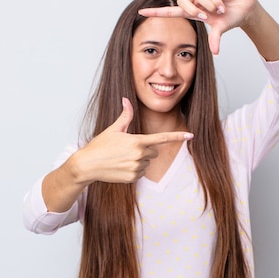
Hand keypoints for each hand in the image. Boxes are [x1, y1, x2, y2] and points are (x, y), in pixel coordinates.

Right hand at [73, 98, 192, 183]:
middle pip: (154, 151)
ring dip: (139, 160)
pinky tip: (122, 167)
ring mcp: (137, 168)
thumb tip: (126, 100)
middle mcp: (139, 155)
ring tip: (122, 158)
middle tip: (128, 149)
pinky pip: (141, 173)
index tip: (190, 135)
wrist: (88, 165)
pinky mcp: (133, 178)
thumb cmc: (100, 145)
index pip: (162, 138)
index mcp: (137, 141)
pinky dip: (134, 170)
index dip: (177, 136)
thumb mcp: (113, 129)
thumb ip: (125, 116)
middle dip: (145, 150)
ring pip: (147, 163)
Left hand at [138, 0, 259, 54]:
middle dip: (193, 10)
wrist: (245, 9)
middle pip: (182, 2)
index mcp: (193, 11)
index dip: (157, 12)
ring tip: (220, 10)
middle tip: (205, 17)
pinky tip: (223, 4)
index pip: (171, 11)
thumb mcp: (220, 29)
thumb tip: (215, 52)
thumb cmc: (230, 18)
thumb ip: (215, 39)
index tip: (141, 11)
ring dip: (210, 6)